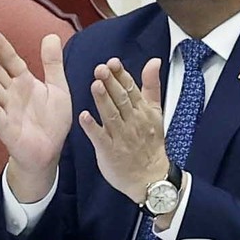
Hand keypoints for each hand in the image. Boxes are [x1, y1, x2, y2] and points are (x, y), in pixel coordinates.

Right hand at [0, 26, 72, 202]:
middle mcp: (12, 92)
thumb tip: (51, 35)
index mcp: (24, 81)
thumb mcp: (58, 88)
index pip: (10, 59)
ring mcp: (7, 108)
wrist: (50, 151)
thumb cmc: (52, 120)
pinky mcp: (5, 127)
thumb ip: (53, 64)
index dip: (0, 46)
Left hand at [81, 56, 169, 208]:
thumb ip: (151, 86)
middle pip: (121, 99)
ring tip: (95, 85)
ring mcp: (121, 136)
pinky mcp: (109, 150)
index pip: (131, 89)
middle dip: (111, 83)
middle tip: (100, 68)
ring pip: (111, 115)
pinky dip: (92, 127)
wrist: (150, 177)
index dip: (121, 75)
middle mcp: (132, 121)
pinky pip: (100, 137)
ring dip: (103, 100)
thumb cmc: (150, 142)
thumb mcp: (155, 112)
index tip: (112, 62)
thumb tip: (154, 61)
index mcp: (142, 111)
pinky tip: (83, 116)